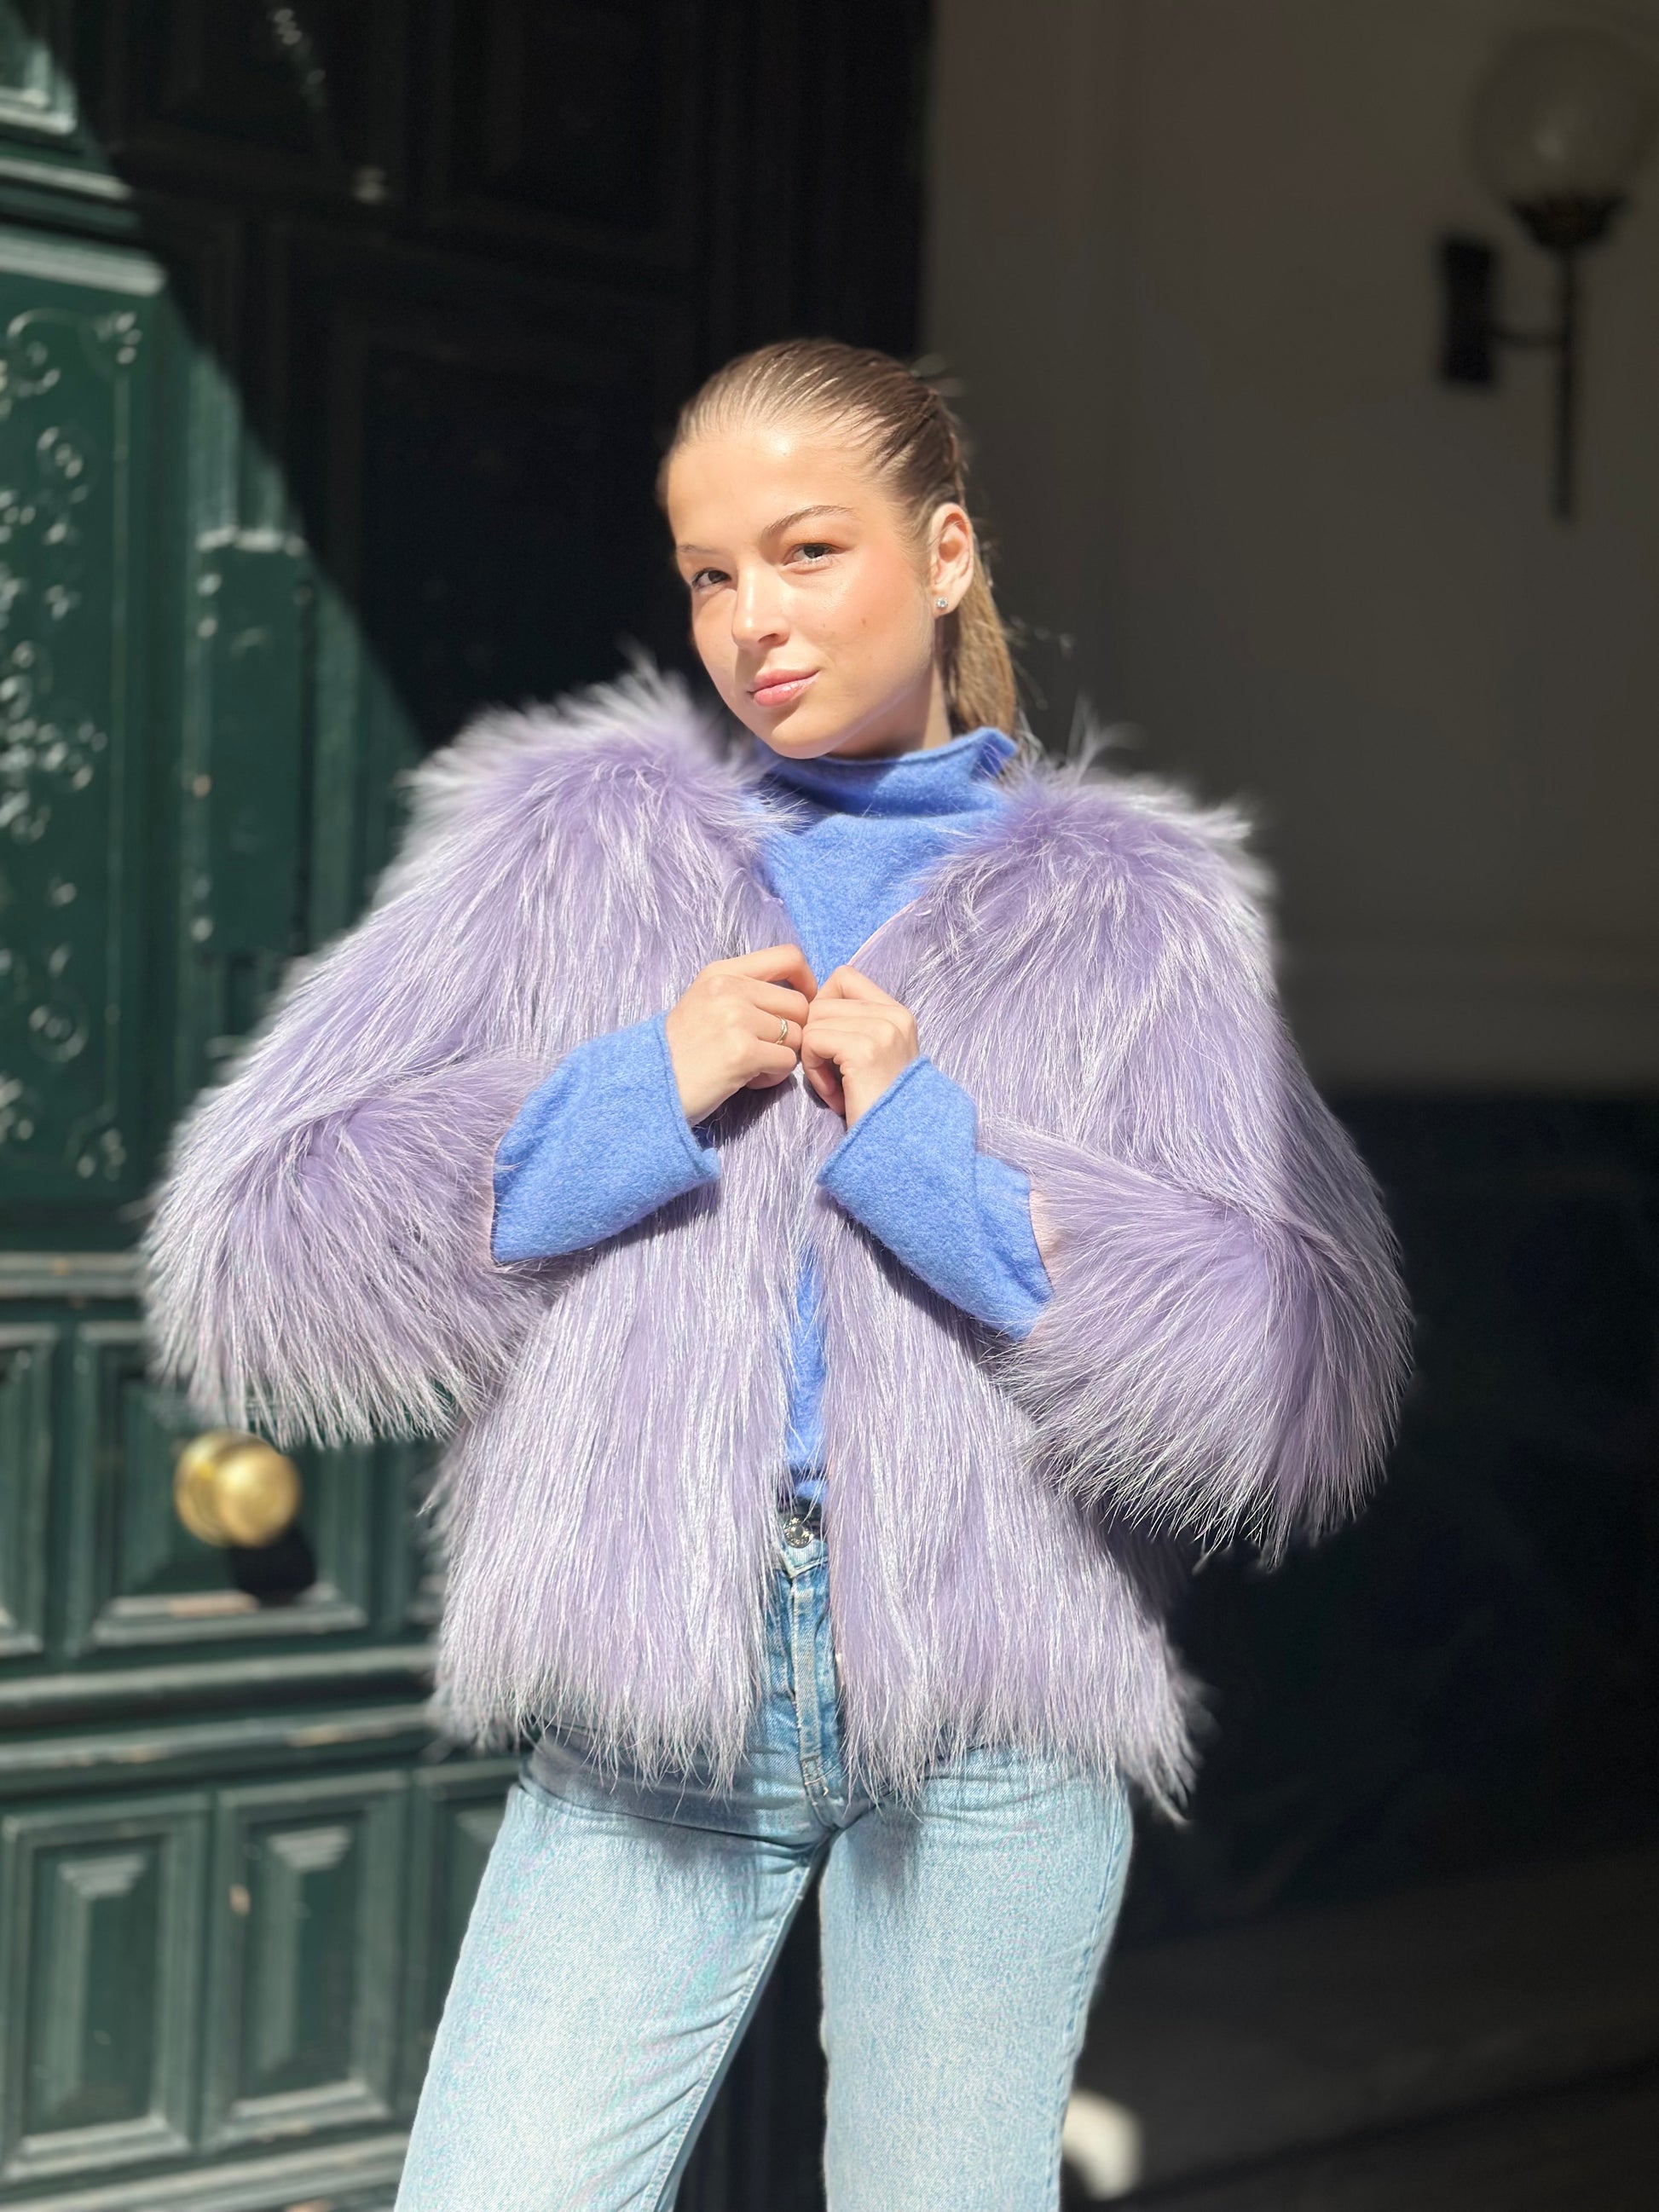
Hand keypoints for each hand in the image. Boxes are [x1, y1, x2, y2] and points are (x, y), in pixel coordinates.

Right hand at [664, 944, 815, 1124]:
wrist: (648, 1085)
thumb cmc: (681, 1050)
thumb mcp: (704, 1002)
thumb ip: (744, 991)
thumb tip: (798, 995)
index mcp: (721, 972)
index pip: (788, 957)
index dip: (807, 981)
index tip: (804, 1003)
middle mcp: (729, 989)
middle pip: (799, 1004)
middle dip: (791, 1031)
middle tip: (765, 1050)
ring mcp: (736, 1019)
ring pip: (795, 1036)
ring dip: (780, 1057)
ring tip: (751, 1067)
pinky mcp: (743, 1052)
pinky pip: (786, 1062)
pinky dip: (772, 1077)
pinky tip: (747, 1080)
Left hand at [800, 965, 919, 1125]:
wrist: (901, 1144)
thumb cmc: (879, 1107)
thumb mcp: (874, 1056)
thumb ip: (853, 1026)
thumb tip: (810, 1007)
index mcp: (897, 1012)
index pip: (843, 977)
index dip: (823, 1005)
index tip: (830, 1043)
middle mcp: (893, 1015)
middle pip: (822, 1001)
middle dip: (816, 1039)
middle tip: (834, 1077)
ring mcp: (882, 1030)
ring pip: (813, 1021)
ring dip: (813, 1058)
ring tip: (836, 1087)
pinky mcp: (865, 1049)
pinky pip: (812, 1041)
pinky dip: (814, 1071)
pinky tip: (835, 1094)